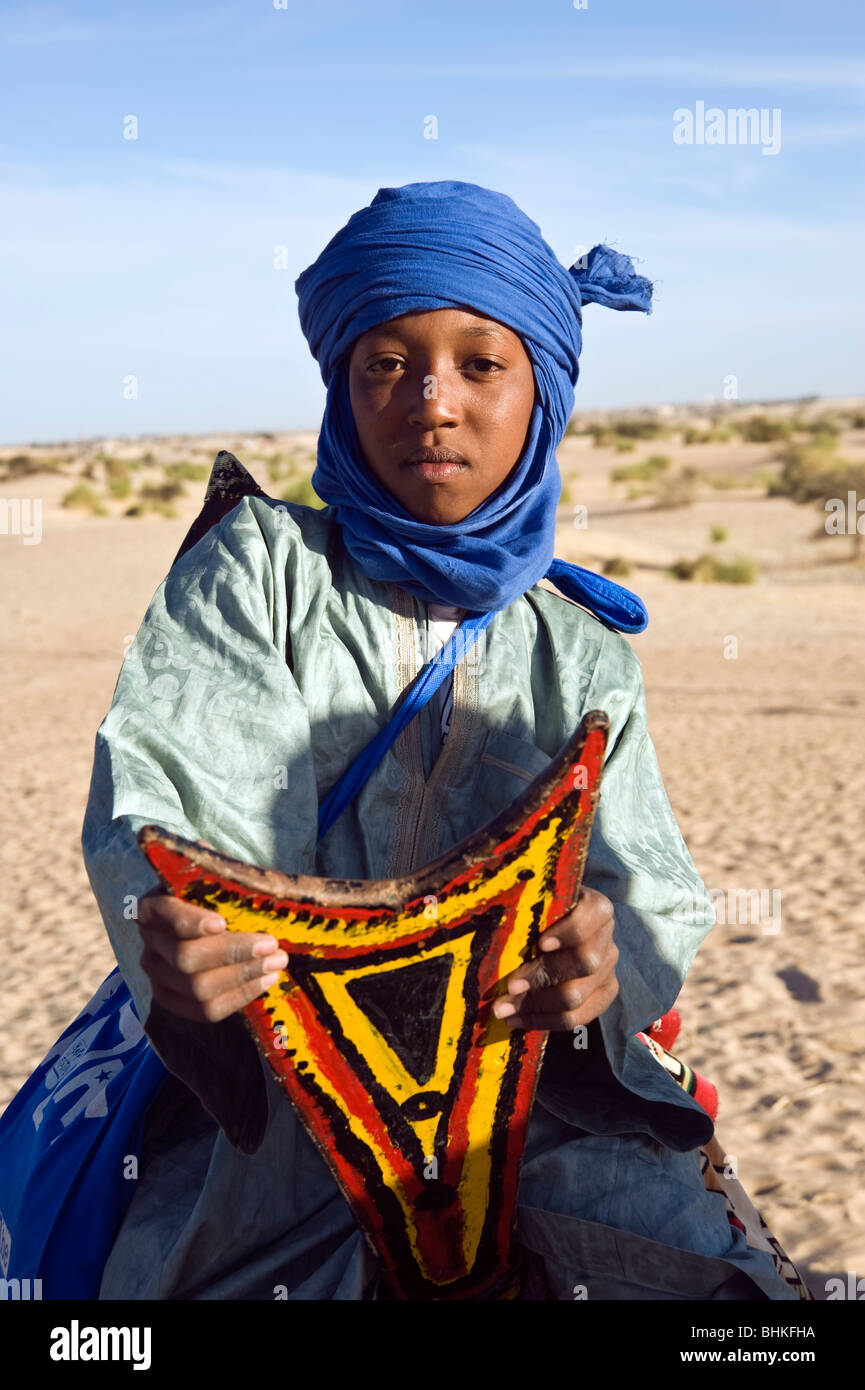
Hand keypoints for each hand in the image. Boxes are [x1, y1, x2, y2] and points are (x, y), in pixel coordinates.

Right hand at [137, 886, 287, 1022]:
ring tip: (276, 962)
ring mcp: (158, 975)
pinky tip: (266, 980)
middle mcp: (150, 941)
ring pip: (197, 988)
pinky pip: (205, 1010)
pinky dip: (240, 996)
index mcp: (152, 906)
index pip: (165, 914)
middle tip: (271, 945)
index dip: (190, 922)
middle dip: (233, 953)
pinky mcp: (173, 1000)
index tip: (221, 923)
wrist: (204, 924)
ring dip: (243, 976)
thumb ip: (229, 887)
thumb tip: (266, 890)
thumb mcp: (214, 883)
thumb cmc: (215, 895)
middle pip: (184, 957)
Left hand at [491, 885, 618, 1032]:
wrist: (559, 930)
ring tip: (503, 1009)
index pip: (590, 919)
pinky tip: (516, 1019)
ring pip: (577, 996)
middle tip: (510, 986)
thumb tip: (488, 913)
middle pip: (584, 963)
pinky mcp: (603, 995)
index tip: (541, 944)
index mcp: (597, 908)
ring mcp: (608, 970)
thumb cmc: (540, 912)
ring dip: (536, 1006)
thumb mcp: (537, 903)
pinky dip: (544, 1021)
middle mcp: (608, 940)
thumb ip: (525, 903)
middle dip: (543, 976)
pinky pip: (577, 1018)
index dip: (568, 933)